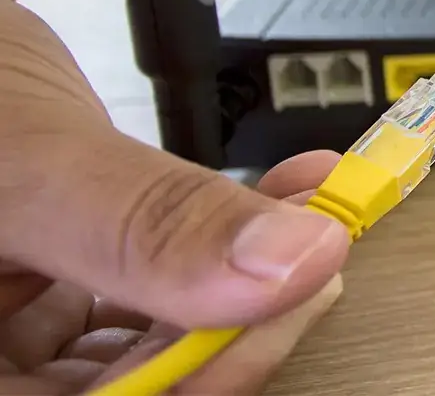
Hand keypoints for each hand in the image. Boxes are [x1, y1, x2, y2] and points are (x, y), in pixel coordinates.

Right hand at [0, 0, 349, 393]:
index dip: (190, 384)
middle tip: (311, 265)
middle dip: (232, 332)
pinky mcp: (47, 281)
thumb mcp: (30, 157)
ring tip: (309, 224)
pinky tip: (279, 204)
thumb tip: (286, 265)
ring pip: (143, 346)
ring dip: (243, 289)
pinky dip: (218, 251)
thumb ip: (149, 223)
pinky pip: (145, 291)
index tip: (276, 316)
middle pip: (119, 390)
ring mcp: (9, 324)